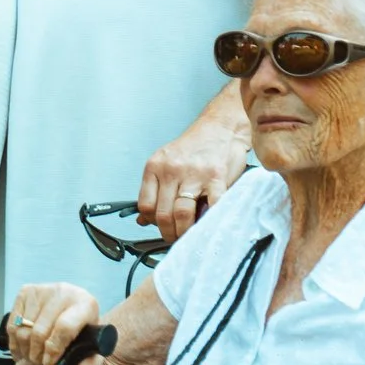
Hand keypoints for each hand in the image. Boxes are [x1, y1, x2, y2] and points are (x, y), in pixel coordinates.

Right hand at [2, 282, 104, 364]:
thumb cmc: (82, 326)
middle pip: (40, 330)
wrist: (73, 304)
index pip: (64, 327)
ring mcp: (42, 290)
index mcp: (85, 305)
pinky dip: (14, 342)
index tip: (49, 362)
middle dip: (37, 353)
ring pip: (23, 328)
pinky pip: (13, 323)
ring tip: (32, 358)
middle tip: (39, 364)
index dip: (54, 349)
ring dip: (25, 349)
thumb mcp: (90, 343)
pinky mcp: (26, 292)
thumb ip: (88, 361)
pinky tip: (22, 350)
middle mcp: (63, 292)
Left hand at [137, 115, 250, 241]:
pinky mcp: (216, 177)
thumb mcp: (166, 162)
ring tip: (189, 234)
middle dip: (168, 233)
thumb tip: (143, 219)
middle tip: (175, 238)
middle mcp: (172, 170)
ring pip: (181, 214)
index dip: (152, 222)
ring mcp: (194, 174)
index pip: (145, 205)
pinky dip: (209, 220)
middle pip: (162, 214)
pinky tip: (208, 223)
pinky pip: (211, 207)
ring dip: (184, 232)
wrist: (221, 126)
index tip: (159, 228)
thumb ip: (155, 189)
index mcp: (155, 166)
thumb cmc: (195, 146)